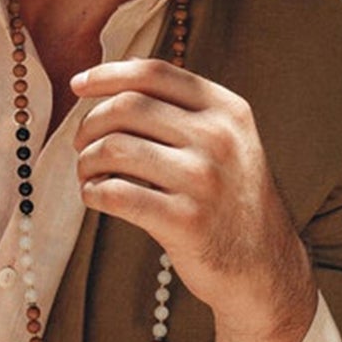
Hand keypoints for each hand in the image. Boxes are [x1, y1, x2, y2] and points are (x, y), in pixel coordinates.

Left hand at [71, 58, 315, 341]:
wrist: (263, 267)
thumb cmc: (230, 200)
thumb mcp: (227, 142)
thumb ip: (183, 109)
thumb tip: (117, 74)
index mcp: (227, 110)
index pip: (154, 73)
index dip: (108, 75)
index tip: (78, 85)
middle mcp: (219, 139)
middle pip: (128, 107)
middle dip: (90, 123)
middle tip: (80, 144)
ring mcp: (203, 180)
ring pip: (114, 148)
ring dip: (86, 161)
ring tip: (87, 174)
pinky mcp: (185, 222)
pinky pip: (116, 194)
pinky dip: (93, 192)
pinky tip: (94, 197)